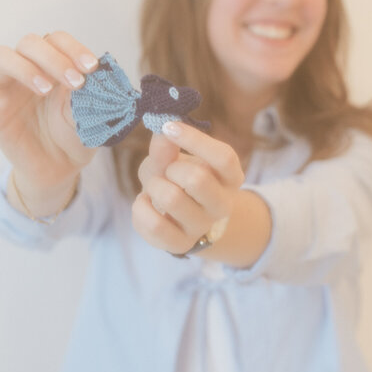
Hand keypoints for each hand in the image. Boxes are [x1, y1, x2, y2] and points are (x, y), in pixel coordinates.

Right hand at [0, 31, 99, 190]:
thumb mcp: (91, 116)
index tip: (91, 68)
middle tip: (76, 83)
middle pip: (29, 42)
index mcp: (53, 64)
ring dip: (25, 67)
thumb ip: (90, 97)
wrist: (61, 167)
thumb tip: (93, 82)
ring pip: (1, 56)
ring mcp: (6, 89)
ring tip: (46, 89)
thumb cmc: (76, 134)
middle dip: (54, 58)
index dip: (73, 48)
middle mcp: (29, 70)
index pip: (57, 39)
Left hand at [133, 124, 244, 255]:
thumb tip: (161, 129)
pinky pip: (153, 224)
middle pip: (197, 179)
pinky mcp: (180, 245)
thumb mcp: (173, 158)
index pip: (224, 157)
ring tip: (155, 187)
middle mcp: (222, 205)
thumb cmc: (178, 178)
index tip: (169, 127)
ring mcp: (202, 227)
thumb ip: (166, 146)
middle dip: (171, 168)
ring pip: (171, 199)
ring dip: (154, 186)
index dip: (194, 139)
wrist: (178, 217)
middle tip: (167, 171)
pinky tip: (145, 203)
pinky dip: (140, 207)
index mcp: (230, 178)